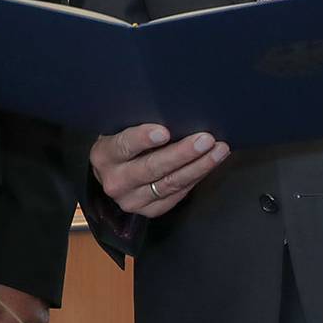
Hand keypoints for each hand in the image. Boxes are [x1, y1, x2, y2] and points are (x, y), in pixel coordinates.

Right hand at [88, 123, 228, 217]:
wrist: (111, 173)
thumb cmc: (121, 142)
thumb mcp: (119, 128)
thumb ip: (137, 122)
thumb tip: (173, 111)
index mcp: (104, 155)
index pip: (124, 146)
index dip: (143, 138)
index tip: (165, 131)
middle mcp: (115, 181)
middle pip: (152, 168)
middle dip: (182, 153)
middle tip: (205, 139)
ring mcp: (131, 201)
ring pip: (170, 184)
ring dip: (199, 166)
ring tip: (218, 150)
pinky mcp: (149, 211)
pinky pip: (177, 194)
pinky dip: (196, 178)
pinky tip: (210, 164)